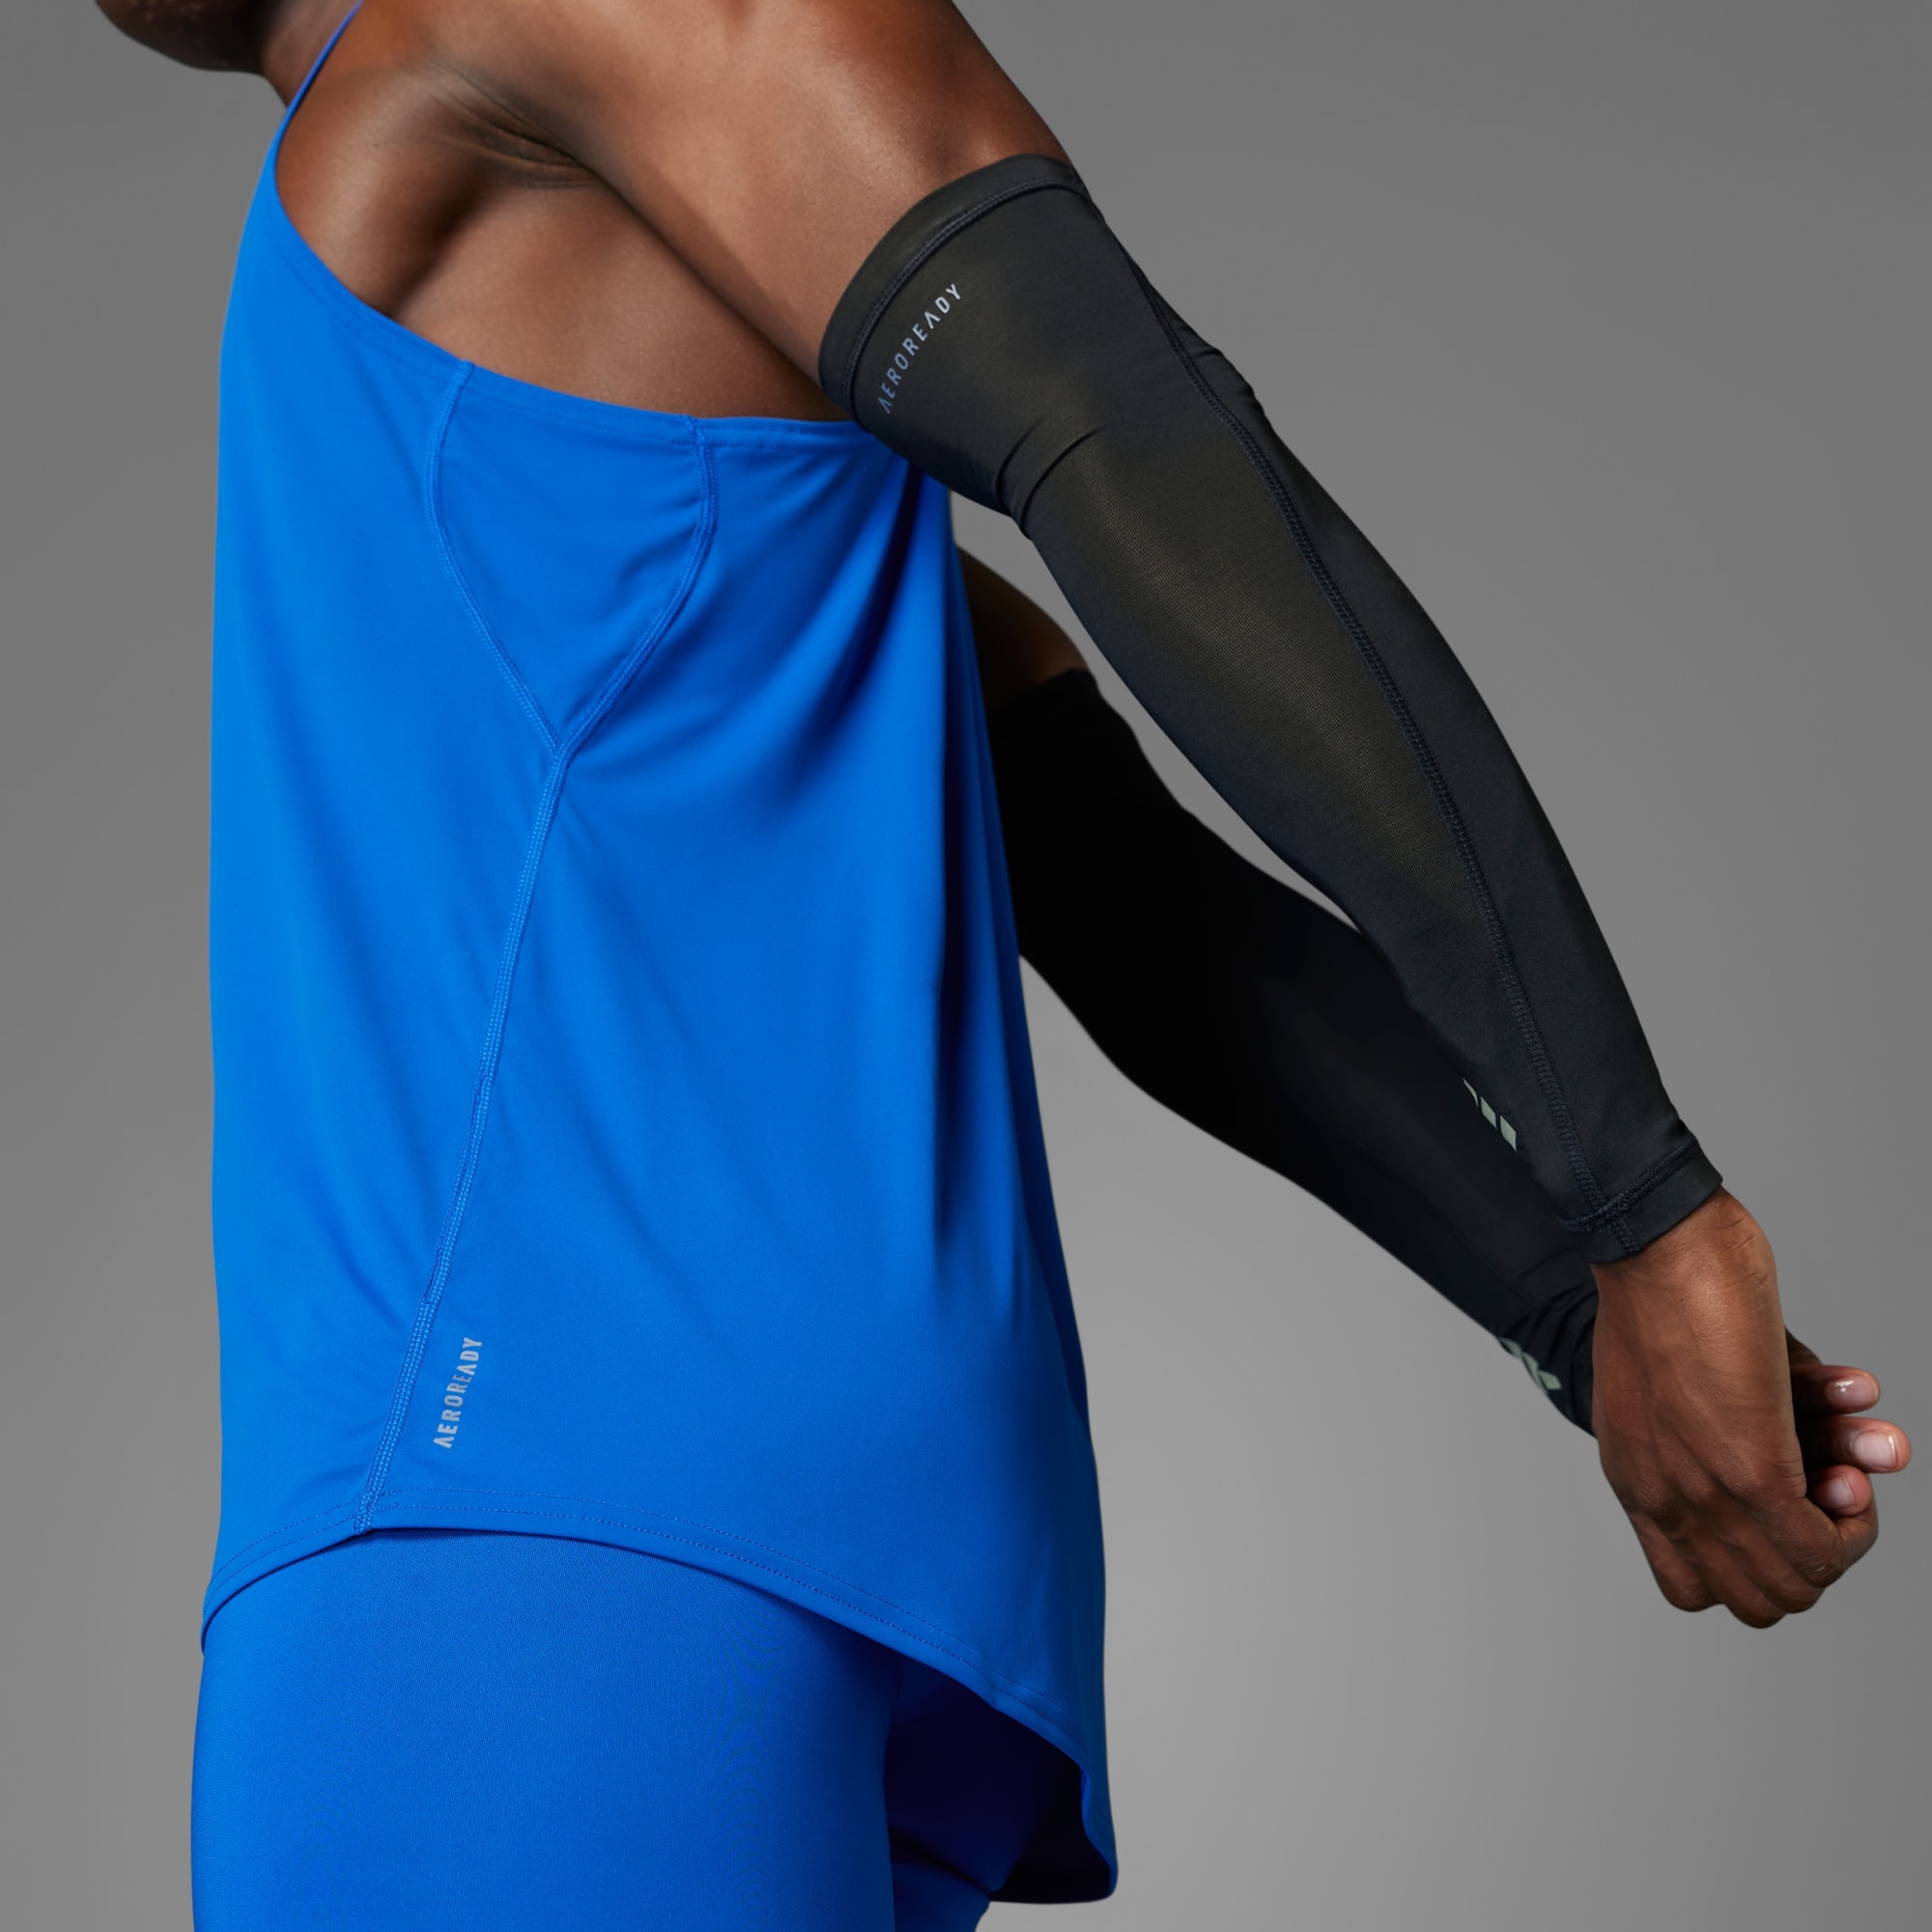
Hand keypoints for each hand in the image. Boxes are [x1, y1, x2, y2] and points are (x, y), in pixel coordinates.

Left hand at [1591, 1189, 1909, 1626]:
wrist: (1653, 1244)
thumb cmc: (1680, 1292)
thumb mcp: (1703, 1381)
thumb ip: (1771, 1425)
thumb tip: (1862, 1450)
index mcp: (1639, 1479)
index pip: (1693, 1584)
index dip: (1755, 1560)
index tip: (1787, 1506)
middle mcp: (1664, 1498)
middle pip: (1755, 1597)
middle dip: (1813, 1556)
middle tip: (1833, 1489)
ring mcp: (1704, 1491)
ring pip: (1791, 1587)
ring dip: (1841, 1540)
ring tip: (1849, 1473)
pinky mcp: (1748, 1469)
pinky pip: (1816, 1549)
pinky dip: (1854, 1524)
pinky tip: (1857, 1469)